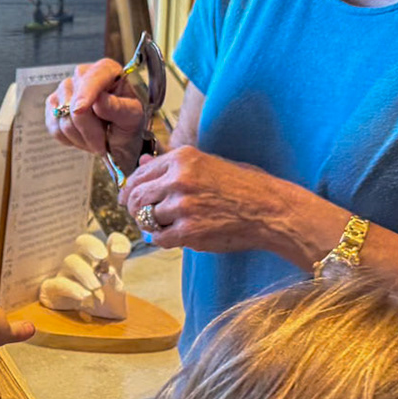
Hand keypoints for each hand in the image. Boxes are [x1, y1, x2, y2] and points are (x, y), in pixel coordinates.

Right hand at [45, 59, 145, 163]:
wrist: (117, 141)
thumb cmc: (127, 125)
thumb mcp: (132, 117)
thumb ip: (118, 108)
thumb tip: (99, 100)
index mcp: (107, 70)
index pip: (94, 76)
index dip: (86, 92)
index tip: (80, 110)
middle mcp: (84, 75)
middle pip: (75, 101)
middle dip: (89, 128)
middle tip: (103, 142)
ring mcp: (65, 89)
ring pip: (63, 117)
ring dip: (81, 136)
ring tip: (95, 139)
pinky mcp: (53, 105)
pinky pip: (54, 126)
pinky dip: (69, 139)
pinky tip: (82, 137)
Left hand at [119, 147, 292, 254]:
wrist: (269, 209)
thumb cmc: (243, 185)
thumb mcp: (207, 164)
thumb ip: (172, 165)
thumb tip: (141, 163)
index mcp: (182, 159)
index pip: (139, 174)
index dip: (129, 189)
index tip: (127, 198)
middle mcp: (179, 179)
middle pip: (136, 197)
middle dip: (134, 209)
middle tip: (139, 216)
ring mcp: (183, 206)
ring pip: (146, 219)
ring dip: (152, 225)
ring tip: (166, 225)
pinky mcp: (189, 231)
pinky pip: (159, 238)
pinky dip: (162, 239)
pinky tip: (175, 235)